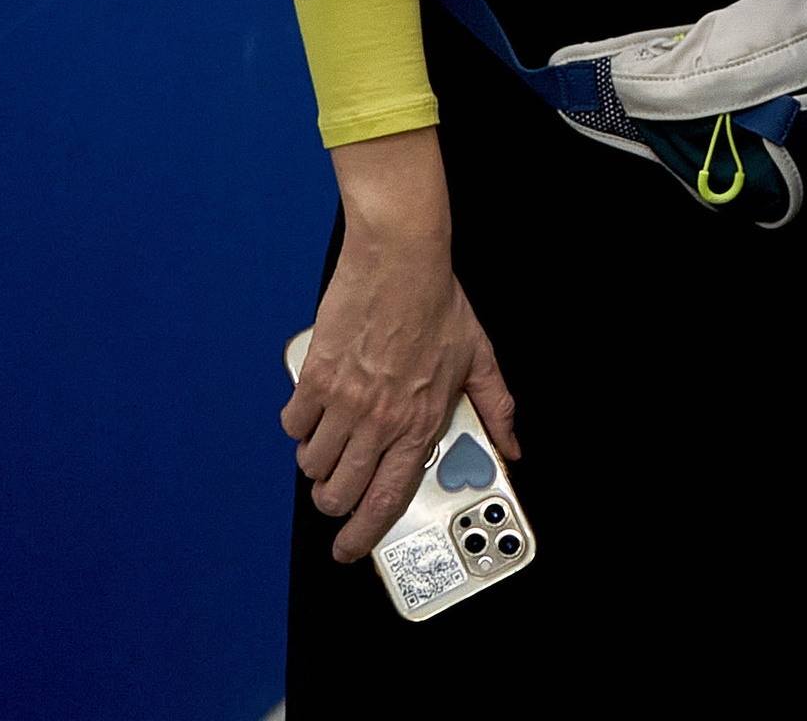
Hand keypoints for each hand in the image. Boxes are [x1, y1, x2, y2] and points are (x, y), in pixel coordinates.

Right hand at [279, 133, 518, 562]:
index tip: (350, 548)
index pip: (386, 499)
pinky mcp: (316, 378)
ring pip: (313, 464)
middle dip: (335, 502)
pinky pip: (294, 425)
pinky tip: (316, 411)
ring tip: (333, 445)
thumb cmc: (437, 302)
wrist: (400, 258)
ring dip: (319, 464)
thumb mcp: (479, 357)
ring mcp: (344, 400)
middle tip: (339, 491)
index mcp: (419, 421)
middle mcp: (379, 419)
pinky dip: (300, 426)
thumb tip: (513, 444)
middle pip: (339, 492)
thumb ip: (497, 407)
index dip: (363, 535)